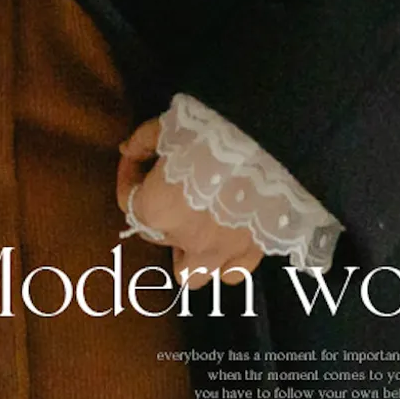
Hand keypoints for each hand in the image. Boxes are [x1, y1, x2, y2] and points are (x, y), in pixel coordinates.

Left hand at [116, 118, 263, 289]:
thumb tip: (128, 151)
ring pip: (191, 274)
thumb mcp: (168, 125)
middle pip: (158, 234)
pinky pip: (232, 273)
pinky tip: (228, 235)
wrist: (272, 139)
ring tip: (196, 224)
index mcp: (156, 210)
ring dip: (187, 251)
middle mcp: (184, 239)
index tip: (139, 158)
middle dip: (158, 209)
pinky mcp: (254, 252)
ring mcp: (221, 252)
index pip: (129, 202)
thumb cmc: (213, 129)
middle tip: (171, 182)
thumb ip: (142, 142)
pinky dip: (226, 260)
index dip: (130, 176)